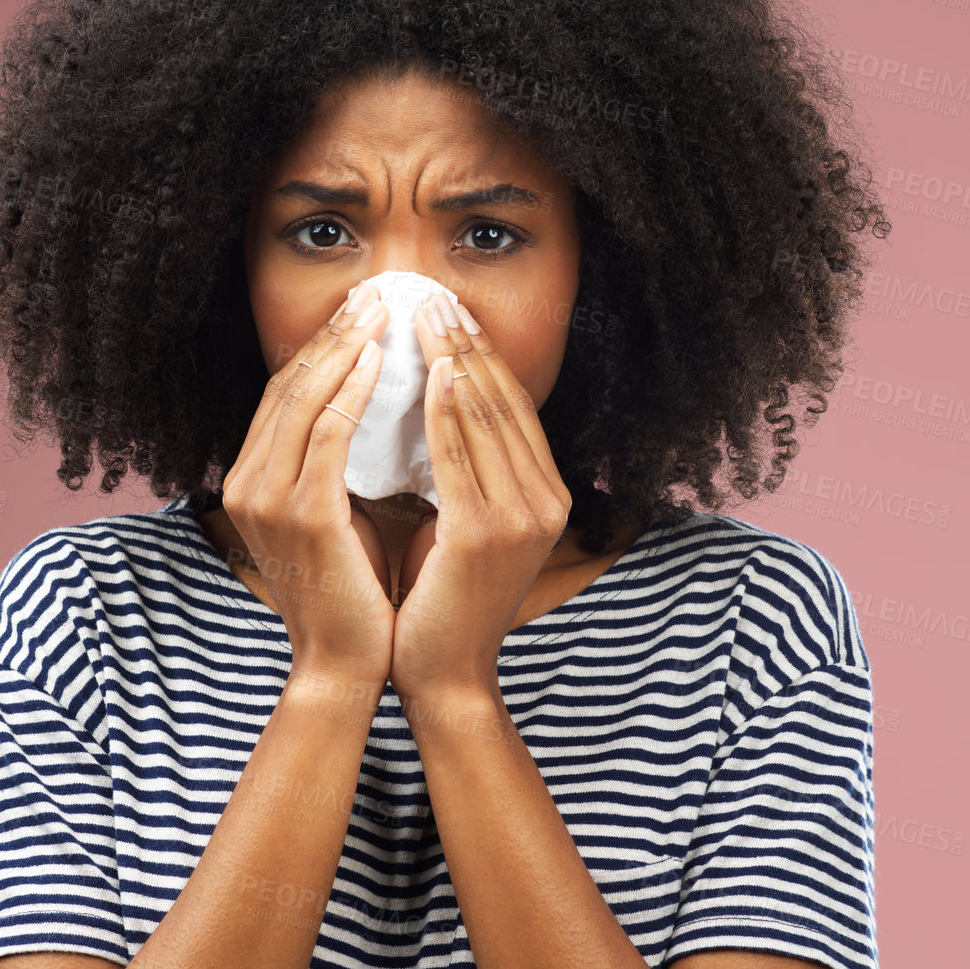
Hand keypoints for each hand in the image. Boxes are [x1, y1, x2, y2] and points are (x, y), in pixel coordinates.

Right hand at [221, 280, 396, 682]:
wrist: (344, 663)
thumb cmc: (352, 591)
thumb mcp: (336, 514)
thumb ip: (334, 465)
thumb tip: (370, 406)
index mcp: (250, 480)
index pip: (284, 394)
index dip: (322, 347)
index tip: (360, 310)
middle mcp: (247, 483)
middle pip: (289, 385)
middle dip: (334, 333)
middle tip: (375, 292)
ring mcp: (267, 497)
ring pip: (305, 399)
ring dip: (347, 347)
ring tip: (383, 310)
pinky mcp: (302, 513)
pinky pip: (328, 433)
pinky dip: (354, 391)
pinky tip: (384, 360)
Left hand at [389, 294, 570, 698]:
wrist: (443, 674)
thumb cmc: (440, 598)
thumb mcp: (460, 521)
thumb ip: (462, 469)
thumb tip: (434, 402)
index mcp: (545, 496)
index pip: (513, 407)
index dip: (483, 354)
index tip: (450, 311)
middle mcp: (545, 501)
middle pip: (503, 402)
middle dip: (467, 342)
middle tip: (433, 295)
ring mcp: (520, 518)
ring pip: (484, 419)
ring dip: (452, 359)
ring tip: (424, 316)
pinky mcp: (484, 535)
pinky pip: (459, 457)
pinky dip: (444, 411)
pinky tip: (428, 373)